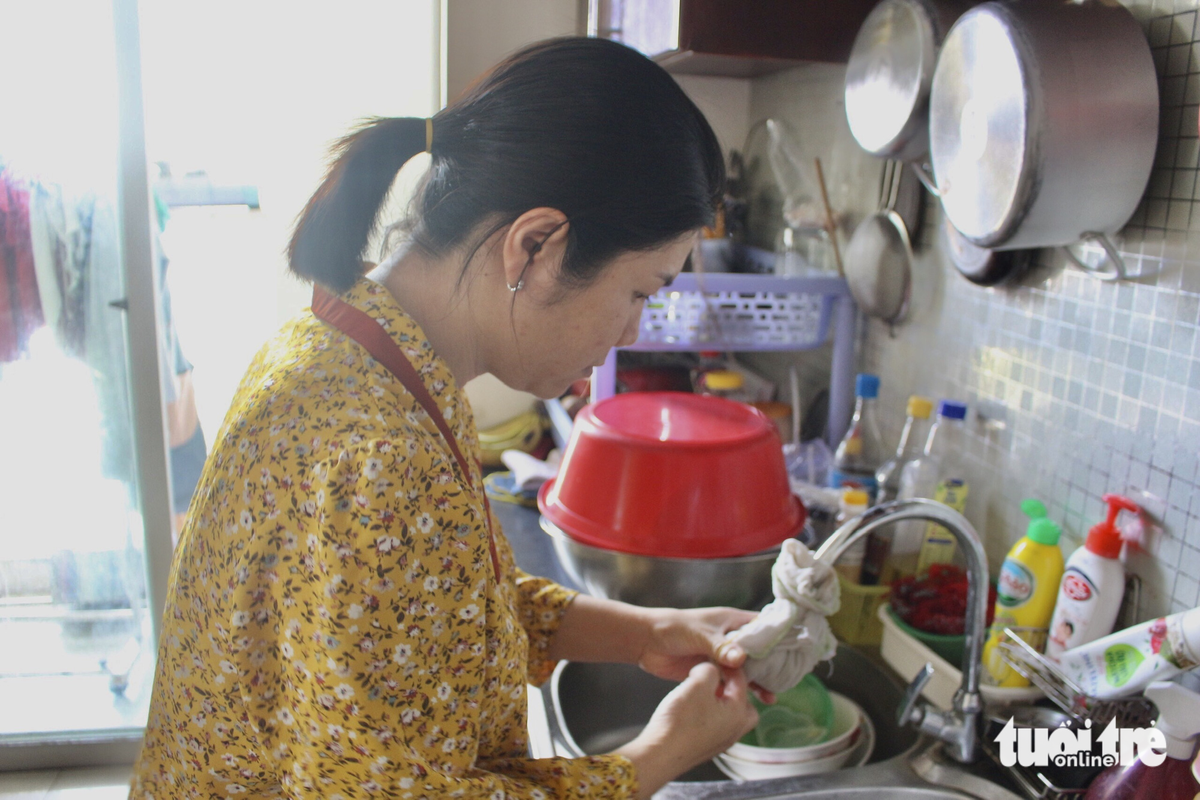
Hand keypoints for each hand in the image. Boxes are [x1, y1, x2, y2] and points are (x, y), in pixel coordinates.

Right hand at [615, 661, 758, 798]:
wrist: (661, 754)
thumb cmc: (681, 719)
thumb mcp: (696, 684)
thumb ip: (709, 670)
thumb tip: (710, 670)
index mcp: (739, 713)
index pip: (741, 682)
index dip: (728, 667)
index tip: (716, 659)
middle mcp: (735, 730)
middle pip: (745, 705)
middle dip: (734, 690)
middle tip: (718, 681)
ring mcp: (721, 742)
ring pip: (730, 717)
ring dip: (720, 704)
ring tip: (702, 694)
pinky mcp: (706, 749)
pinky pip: (716, 727)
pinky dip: (710, 716)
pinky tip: (693, 711)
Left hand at [637, 607, 775, 703]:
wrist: (647, 642)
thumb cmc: (673, 628)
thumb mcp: (699, 634)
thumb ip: (720, 646)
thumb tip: (740, 658)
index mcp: (732, 621)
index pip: (763, 626)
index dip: (779, 636)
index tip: (797, 649)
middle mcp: (731, 639)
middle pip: (759, 652)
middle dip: (773, 665)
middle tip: (788, 679)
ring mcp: (722, 656)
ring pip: (747, 670)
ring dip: (759, 681)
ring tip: (771, 696)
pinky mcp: (712, 671)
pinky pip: (732, 682)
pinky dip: (741, 691)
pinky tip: (751, 702)